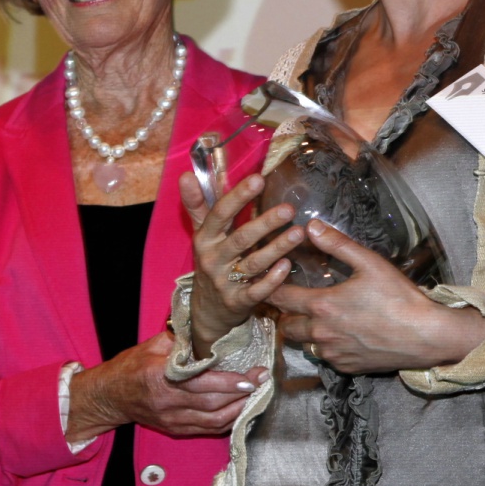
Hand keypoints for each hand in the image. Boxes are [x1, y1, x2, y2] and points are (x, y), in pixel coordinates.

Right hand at [67, 331, 268, 440]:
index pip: (203, 383)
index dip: (231, 382)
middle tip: (263, 380)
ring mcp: (172, 420)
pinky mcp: (175, 430)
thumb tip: (210, 326)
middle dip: (242, 393)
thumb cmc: (131, 366)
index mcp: (161, 377)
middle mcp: (167, 402)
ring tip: (257, 395)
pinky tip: (241, 409)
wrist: (109, 397)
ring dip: (240, 410)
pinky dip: (228, 421)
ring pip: (214, 421)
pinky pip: (208, 430)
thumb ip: (181, 339)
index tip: (253, 376)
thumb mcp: (153, 345)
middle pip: (213, 403)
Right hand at [180, 171, 304, 356]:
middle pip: (240, 238)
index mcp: (204, 238)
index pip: (220, 213)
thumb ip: (197, 205)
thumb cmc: (211, 262)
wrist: (207, 311)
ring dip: (277, 248)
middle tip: (289, 208)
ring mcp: (224, 282)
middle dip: (265, 223)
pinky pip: (256, 291)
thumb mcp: (201, 234)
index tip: (259, 179)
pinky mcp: (237, 302)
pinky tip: (288, 265)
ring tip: (298, 233)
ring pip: (253, 263)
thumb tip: (186, 174)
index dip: (239, 196)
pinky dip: (272, 279)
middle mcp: (213, 259)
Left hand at [265, 219, 484, 373]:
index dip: (270, 288)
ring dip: (305, 331)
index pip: (279, 298)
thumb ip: (337, 244)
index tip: (268, 281)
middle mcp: (321, 333)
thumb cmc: (399, 298)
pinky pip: (325, 357)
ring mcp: (333, 354)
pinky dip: (326, 346)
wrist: (425, 336)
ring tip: (318, 317)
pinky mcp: (346, 367)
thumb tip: (311, 227)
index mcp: (322, 305)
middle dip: (285, 313)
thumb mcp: (370, 263)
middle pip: (286, 326)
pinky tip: (342, 334)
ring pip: (304, 343)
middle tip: (294, 301)